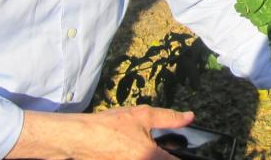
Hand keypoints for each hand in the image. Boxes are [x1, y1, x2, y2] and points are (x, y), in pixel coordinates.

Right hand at [80, 105, 194, 158]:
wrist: (81, 137)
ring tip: (139, 146)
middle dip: (163, 155)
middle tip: (160, 147)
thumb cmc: (110, 126)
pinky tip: (131, 149)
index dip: (180, 157)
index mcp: (151, 157)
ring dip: (149, 156)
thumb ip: (169, 118)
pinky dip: (137, 157)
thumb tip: (190, 117)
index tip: (177, 151)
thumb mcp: (143, 116)